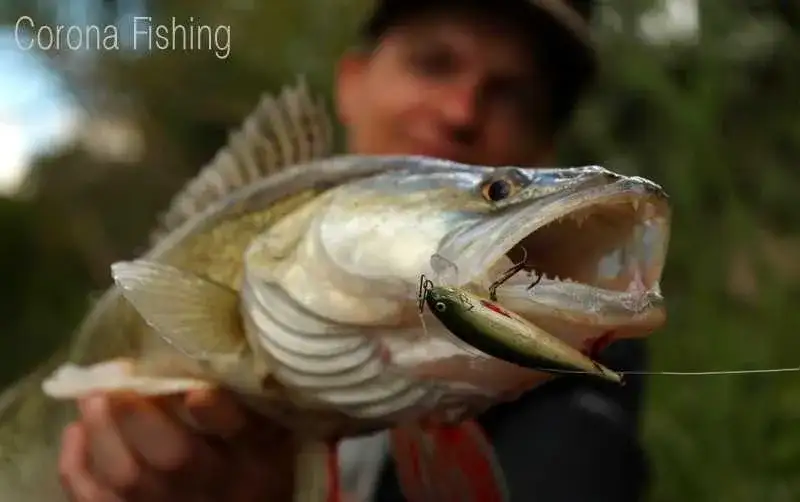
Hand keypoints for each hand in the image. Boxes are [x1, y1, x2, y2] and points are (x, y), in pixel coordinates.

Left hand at [58, 389, 295, 501]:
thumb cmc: (252, 468)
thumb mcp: (269, 435)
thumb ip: (249, 402)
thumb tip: (213, 353)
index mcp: (254, 458)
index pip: (240, 433)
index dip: (217, 412)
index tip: (197, 389)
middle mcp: (211, 485)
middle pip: (174, 458)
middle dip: (140, 415)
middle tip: (118, 377)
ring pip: (127, 478)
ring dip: (103, 431)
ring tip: (92, 395)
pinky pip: (94, 500)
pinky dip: (77, 467)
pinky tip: (77, 433)